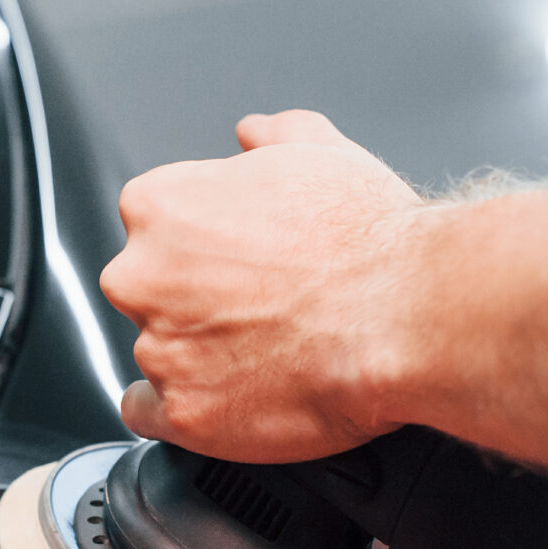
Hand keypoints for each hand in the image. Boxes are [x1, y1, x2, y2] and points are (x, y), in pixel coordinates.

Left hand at [102, 110, 428, 462]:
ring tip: (265, 353)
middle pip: (147, 291)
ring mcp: (160, 348)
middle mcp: (142, 275)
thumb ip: (270, 135)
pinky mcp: (183, 412)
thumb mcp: (320, 150)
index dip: (201, 246)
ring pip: (156, 353)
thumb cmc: (368, 239)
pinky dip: (185, 410)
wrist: (404, 314)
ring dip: (196, 356)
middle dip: (191, 300)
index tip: (235, 262)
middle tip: (256, 307)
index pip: (152, 227)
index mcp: (160, 205)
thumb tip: (254, 134)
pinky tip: (229, 397)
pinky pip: (153, 415)